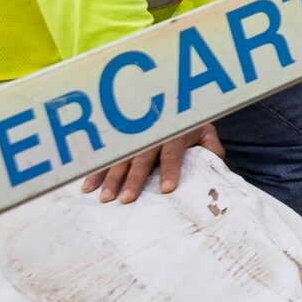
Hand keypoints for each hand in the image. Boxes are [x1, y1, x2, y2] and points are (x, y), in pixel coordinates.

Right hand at [80, 123, 220, 205]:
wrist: (174, 101)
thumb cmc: (192, 125)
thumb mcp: (206, 132)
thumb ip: (212, 149)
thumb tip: (213, 165)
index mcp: (176, 132)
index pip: (172, 153)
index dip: (170, 170)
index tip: (166, 189)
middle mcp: (152, 134)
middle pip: (142, 158)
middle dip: (134, 179)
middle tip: (126, 199)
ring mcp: (133, 137)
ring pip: (121, 157)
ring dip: (111, 178)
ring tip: (105, 198)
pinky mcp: (120, 141)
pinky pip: (106, 157)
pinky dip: (96, 171)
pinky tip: (87, 187)